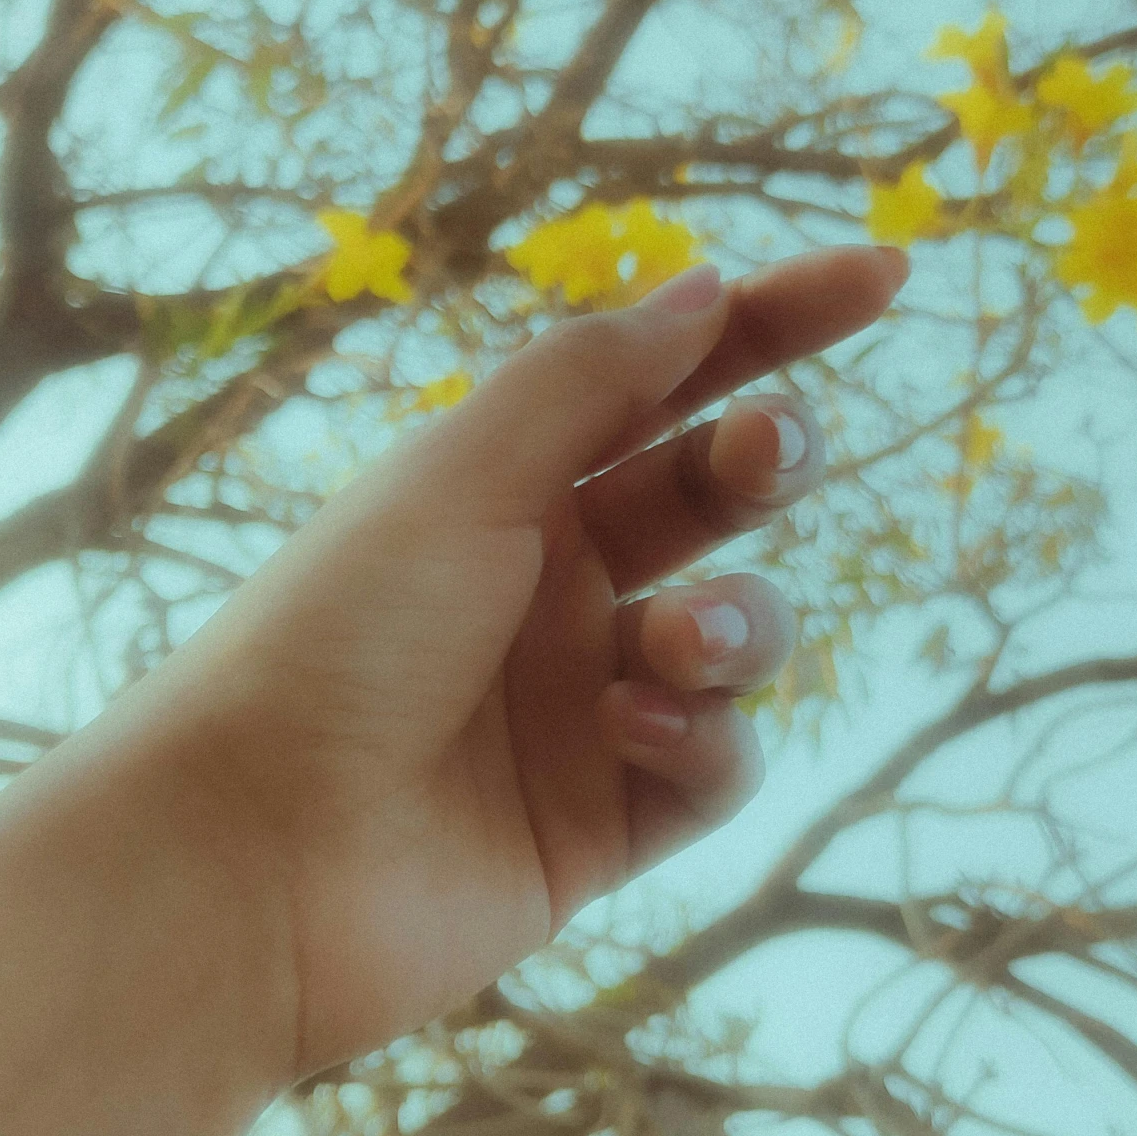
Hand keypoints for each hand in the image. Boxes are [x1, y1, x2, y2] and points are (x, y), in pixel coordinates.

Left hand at [161, 247, 907, 1079]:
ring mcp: (585, 706)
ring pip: (740, 635)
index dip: (775, 323)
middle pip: (716, 495)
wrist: (251, 857)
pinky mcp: (608, 823)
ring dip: (736, 624)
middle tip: (767, 451)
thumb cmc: (329, 640)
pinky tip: (631, 737)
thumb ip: (590, 380)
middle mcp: (552, 585)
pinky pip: (719, 763)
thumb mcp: (459, 477)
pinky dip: (702, 739)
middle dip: (767, 459)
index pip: (667, 381)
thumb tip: (704, 290)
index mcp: (506, 487)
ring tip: (674, 643)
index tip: (885, 278)